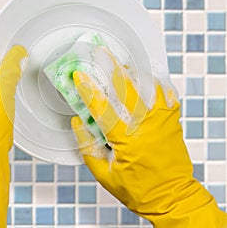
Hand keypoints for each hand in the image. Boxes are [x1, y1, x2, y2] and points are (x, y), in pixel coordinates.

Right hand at [71, 47, 226, 227]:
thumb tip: (78, 122)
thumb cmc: (138, 189)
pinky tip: (146, 77)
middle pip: (127, 89)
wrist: (172, 197)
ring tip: (122, 64)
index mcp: (126, 140)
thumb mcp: (104, 175)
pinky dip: (156, 83)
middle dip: (112, 68)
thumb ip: (87, 147)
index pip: (103, 108)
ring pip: (149, 87)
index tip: (78, 76)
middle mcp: (146, 126)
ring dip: (134, 73)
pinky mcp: (172, 121)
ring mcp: (162, 121)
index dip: (88, 90)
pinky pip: (167, 94)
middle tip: (102, 53)